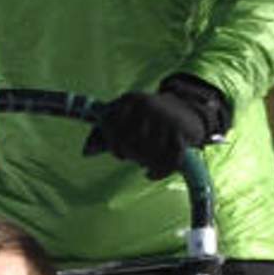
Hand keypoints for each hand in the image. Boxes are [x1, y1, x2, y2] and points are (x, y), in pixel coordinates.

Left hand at [82, 74, 230, 180]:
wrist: (188, 108)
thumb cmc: (147, 119)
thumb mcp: (126, 116)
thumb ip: (104, 132)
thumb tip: (86, 152)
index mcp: (129, 100)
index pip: (111, 127)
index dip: (113, 145)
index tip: (120, 153)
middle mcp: (146, 106)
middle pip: (128, 143)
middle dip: (132, 155)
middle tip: (137, 157)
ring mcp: (164, 118)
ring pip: (147, 153)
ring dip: (146, 163)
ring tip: (147, 162)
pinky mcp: (181, 132)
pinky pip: (167, 159)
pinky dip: (158, 172)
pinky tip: (150, 175)